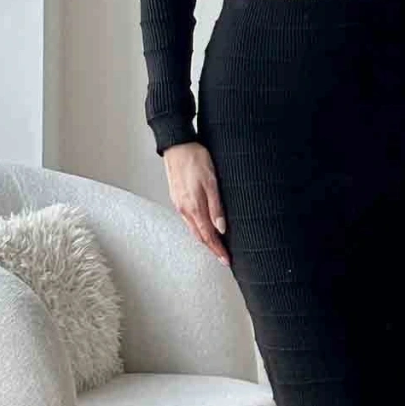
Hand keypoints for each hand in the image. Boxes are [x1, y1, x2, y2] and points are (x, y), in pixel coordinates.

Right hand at [163, 141, 229, 264]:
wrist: (177, 145)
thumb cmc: (197, 159)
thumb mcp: (212, 182)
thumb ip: (216, 207)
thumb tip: (221, 229)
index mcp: (194, 207)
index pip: (208, 236)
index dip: (218, 250)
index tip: (226, 260)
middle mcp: (184, 209)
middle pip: (200, 236)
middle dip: (212, 249)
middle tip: (223, 258)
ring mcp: (179, 204)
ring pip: (193, 229)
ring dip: (205, 240)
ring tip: (216, 247)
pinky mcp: (178, 198)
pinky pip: (189, 220)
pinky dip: (198, 229)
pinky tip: (204, 228)